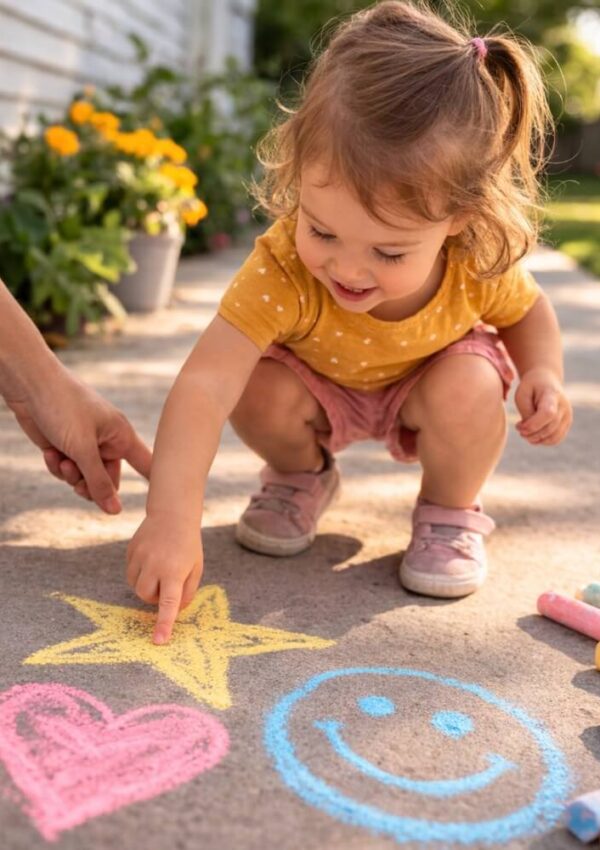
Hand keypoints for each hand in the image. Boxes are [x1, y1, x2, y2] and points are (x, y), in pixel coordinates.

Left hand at [6, 370, 150, 512]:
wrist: (30, 386)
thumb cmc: (63, 407)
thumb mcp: (82, 449)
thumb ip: (98, 482)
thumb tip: (114, 511)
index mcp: (122, 436)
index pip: (147, 465)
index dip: (155, 484)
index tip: (162, 504)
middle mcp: (107, 442)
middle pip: (108, 481)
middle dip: (91, 485)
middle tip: (78, 483)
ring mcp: (86, 445)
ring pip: (85, 478)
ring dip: (71, 475)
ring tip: (62, 460)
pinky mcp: (65, 447)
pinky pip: (67, 470)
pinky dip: (57, 465)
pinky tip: (50, 452)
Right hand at [127, 513, 203, 643]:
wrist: (173, 514)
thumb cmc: (188, 545)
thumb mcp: (196, 568)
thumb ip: (187, 592)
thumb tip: (174, 610)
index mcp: (175, 571)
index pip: (168, 603)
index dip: (164, 624)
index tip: (159, 641)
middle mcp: (155, 565)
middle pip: (146, 597)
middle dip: (155, 597)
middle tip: (168, 582)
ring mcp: (140, 557)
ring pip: (136, 586)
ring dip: (147, 585)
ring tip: (160, 568)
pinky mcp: (131, 551)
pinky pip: (131, 573)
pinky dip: (140, 573)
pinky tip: (151, 559)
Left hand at [514, 367, 571, 445]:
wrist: (546, 379)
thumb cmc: (531, 387)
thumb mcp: (522, 394)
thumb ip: (526, 411)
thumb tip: (530, 429)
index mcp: (553, 394)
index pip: (548, 414)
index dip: (532, 424)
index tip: (518, 426)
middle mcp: (564, 406)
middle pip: (550, 428)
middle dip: (531, 434)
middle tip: (519, 430)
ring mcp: (568, 415)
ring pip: (554, 437)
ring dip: (537, 439)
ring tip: (525, 434)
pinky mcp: (567, 423)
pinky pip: (557, 439)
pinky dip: (544, 441)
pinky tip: (533, 436)